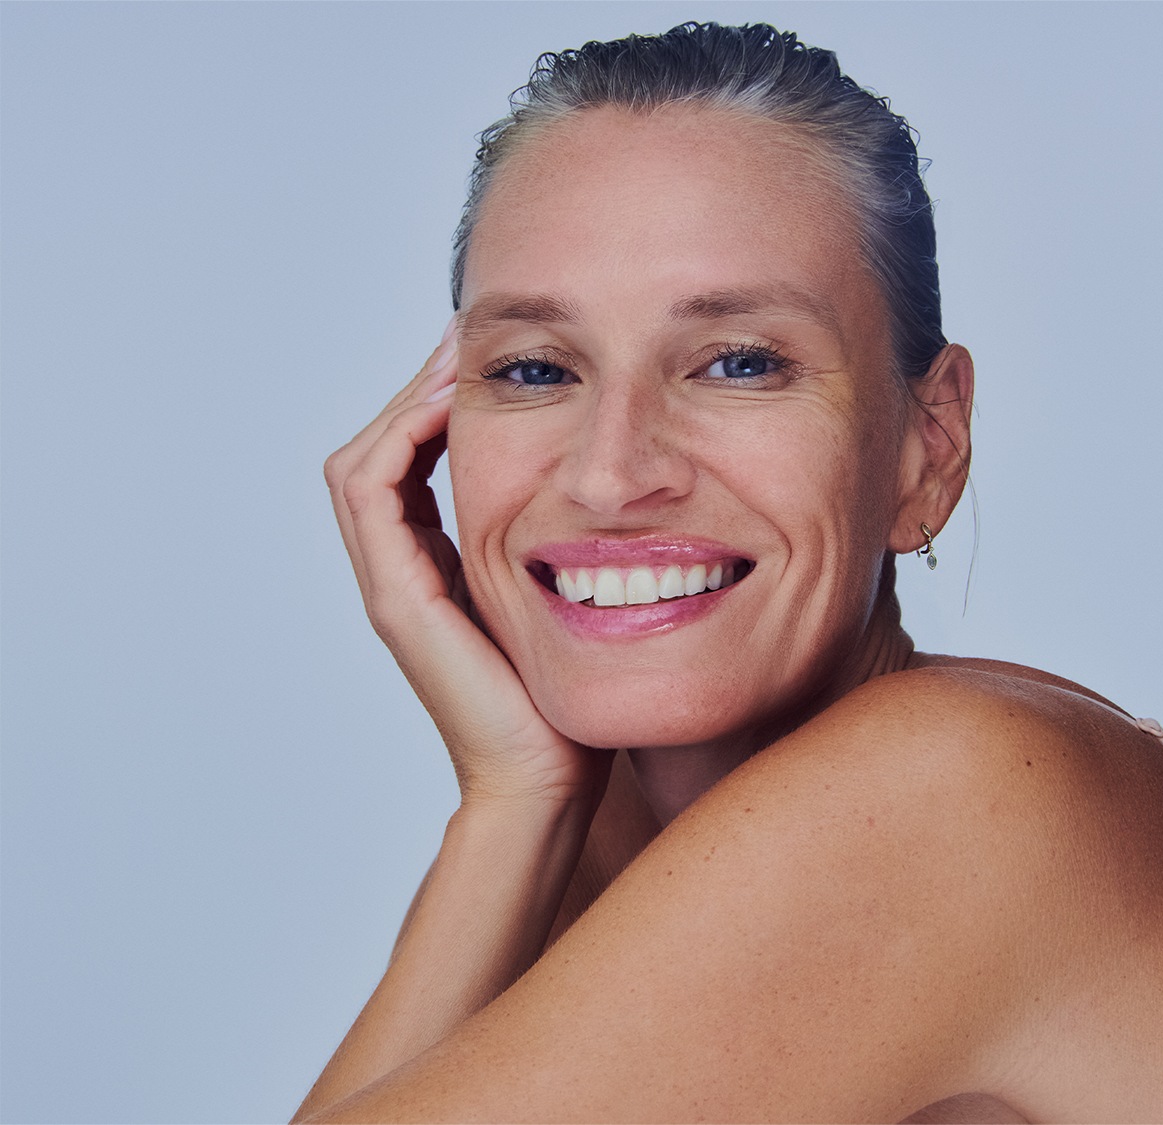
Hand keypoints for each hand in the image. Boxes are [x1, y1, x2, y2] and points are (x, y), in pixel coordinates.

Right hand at [324, 319, 608, 808]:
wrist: (550, 778)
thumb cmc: (572, 698)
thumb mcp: (568, 598)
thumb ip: (569, 548)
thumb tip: (620, 491)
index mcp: (438, 566)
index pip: (412, 460)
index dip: (438, 402)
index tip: (489, 354)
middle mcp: (405, 570)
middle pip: (380, 450)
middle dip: (418, 387)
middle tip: (466, 335)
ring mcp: (394, 585)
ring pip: (363, 463)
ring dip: (404, 401)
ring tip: (454, 356)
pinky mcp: (399, 600)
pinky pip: (372, 495)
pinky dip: (401, 440)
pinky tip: (449, 406)